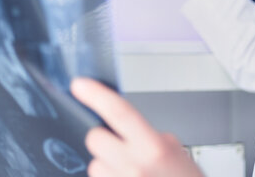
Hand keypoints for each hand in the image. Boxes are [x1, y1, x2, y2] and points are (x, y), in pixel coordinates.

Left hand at [71, 78, 203, 176]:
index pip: (120, 112)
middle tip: (120, 146)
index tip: (80, 85)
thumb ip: (148, 136)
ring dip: (107, 166)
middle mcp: (133, 167)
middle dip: (104, 139)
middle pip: (95, 139)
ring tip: (130, 173)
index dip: (97, 95)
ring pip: (95, 165)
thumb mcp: (175, 151)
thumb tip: (123, 126)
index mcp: (153, 148)